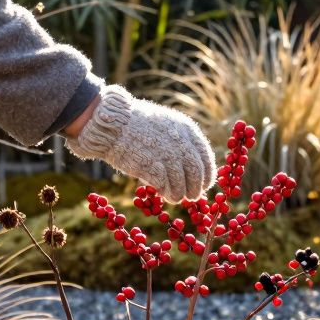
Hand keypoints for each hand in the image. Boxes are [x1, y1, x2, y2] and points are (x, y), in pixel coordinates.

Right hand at [65, 85, 214, 200]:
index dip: (207, 174)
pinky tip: (166, 195)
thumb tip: (193, 166)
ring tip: (176, 197)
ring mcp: (166, 154)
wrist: (112, 122)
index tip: (205, 184)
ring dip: (181, 193)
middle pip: (196, 172)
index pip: (205, 157)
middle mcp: (180, 141)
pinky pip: (166, 186)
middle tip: (193, 196)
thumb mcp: (167, 123)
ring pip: (182, 182)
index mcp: (187, 129)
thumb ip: (182, 141)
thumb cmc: (137, 124)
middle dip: (196, 188)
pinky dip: (168, 193)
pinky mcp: (151, 166)